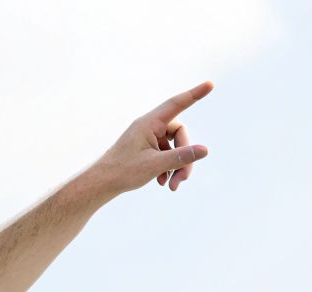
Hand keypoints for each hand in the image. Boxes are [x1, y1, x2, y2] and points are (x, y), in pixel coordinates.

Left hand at [83, 81, 213, 200]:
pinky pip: (165, 153)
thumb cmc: (123, 171)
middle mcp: (149, 126)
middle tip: (182, 180)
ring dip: (176, 166)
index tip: (210, 84)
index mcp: (149, 123)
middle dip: (184, 158)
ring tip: (171, 186)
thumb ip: (181, 157)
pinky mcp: (146, 148)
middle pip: (179, 135)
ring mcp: (147, 137)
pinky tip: (162, 182)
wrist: (101, 183)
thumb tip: (205, 150)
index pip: (177, 104)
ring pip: (173, 147)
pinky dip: (167, 168)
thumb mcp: (155, 165)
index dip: (195, 94)